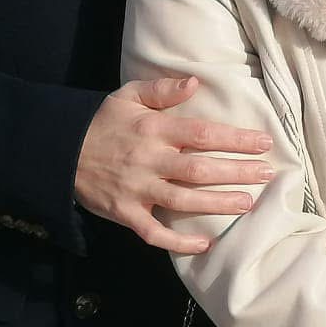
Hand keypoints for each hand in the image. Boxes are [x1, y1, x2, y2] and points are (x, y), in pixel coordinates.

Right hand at [74, 75, 274, 253]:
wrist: (58, 152)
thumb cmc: (101, 122)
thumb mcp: (129, 95)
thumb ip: (163, 89)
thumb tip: (195, 83)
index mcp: (154, 129)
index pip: (202, 134)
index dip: (235, 139)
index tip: (264, 142)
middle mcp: (149, 160)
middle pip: (200, 170)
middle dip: (237, 172)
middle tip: (267, 174)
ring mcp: (137, 190)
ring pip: (184, 200)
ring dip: (218, 203)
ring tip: (248, 203)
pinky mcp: (125, 214)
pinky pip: (155, 233)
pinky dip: (180, 242)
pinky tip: (205, 244)